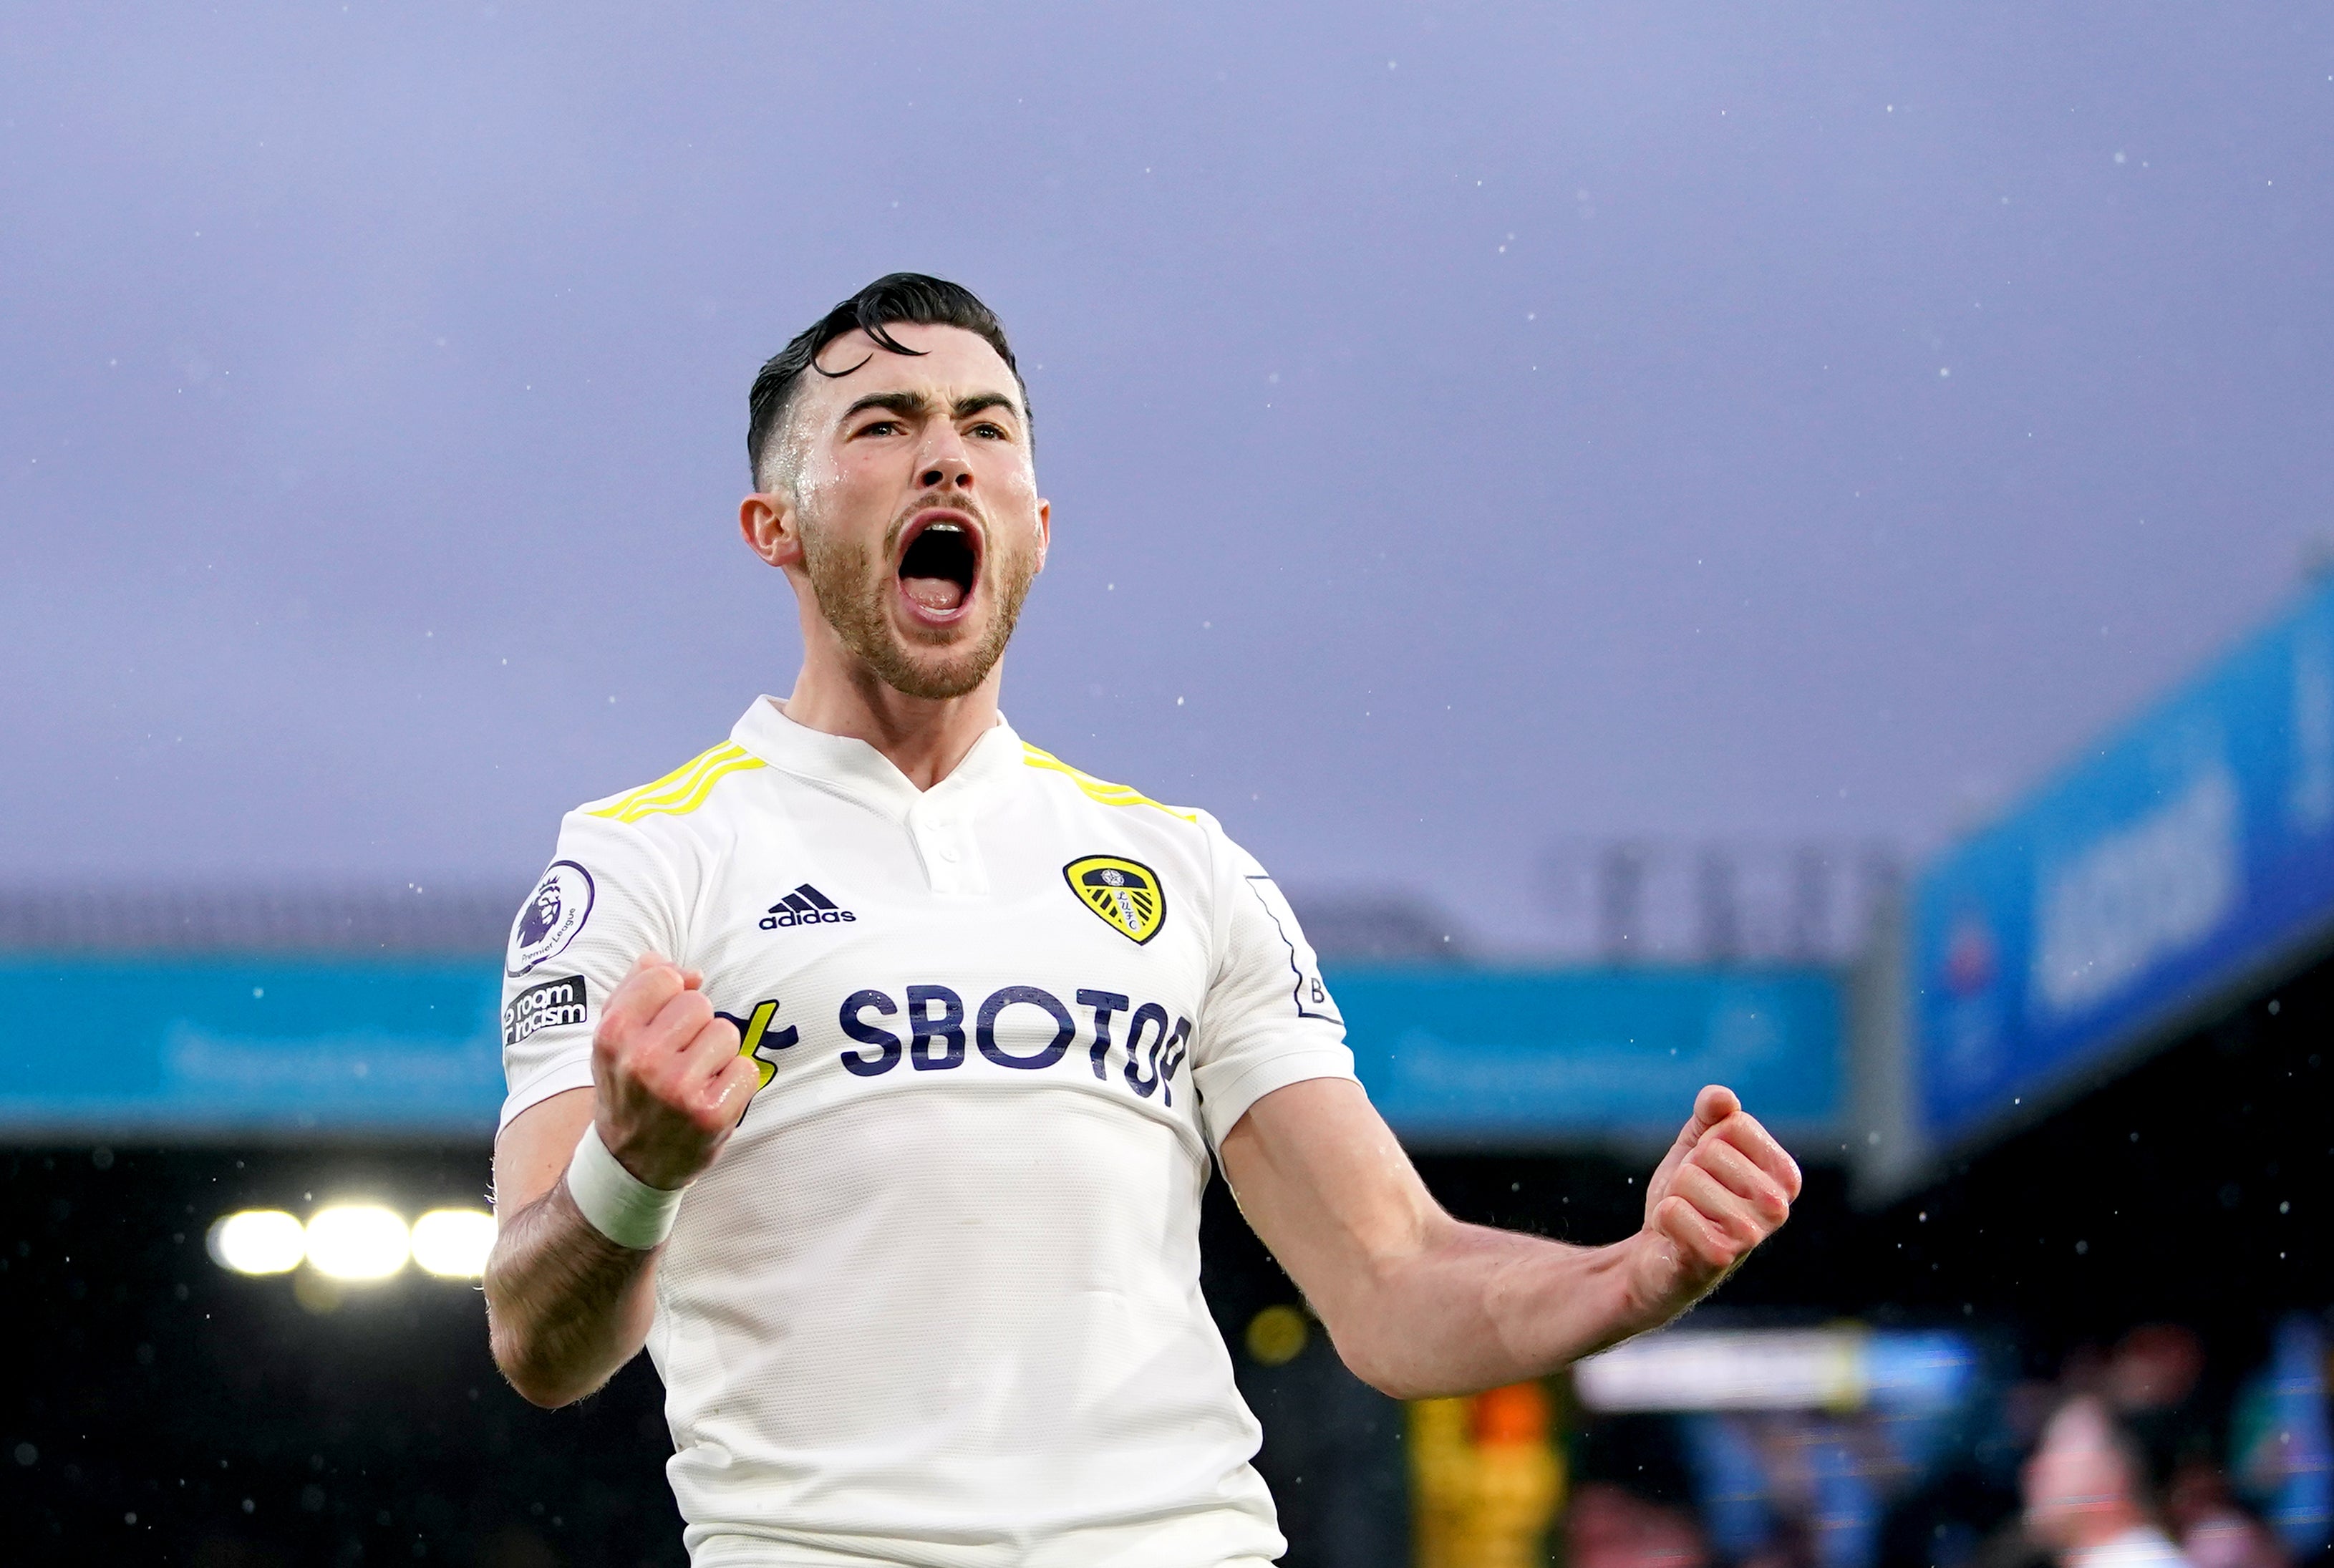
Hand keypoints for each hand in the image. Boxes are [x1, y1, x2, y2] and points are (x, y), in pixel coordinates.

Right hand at [589, 953, 757, 1190]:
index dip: (671, 997)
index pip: (664, 977)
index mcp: (613, 1034)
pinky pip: (746, 1068)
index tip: (661, 1024)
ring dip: (717, 1054)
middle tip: (676, 1060)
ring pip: (726, 1033)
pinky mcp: (711, 1113)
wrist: (629, 1164)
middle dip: (695, 1027)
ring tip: (692, 1080)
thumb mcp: (614, 1036)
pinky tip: (709, 1099)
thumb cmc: (627, 1087)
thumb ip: (639, 988)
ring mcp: (677, 1089)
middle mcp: (642, 1060)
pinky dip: (735, 1082)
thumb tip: (688, 971)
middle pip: (699, 1003)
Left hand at [1625, 1085, 1800, 1324]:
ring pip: (1688, 1179)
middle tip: (1694, 1200)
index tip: (1709, 1172)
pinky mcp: (1718, 1258)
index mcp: (1785, 1175)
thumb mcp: (1698, 1145)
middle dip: (1688, 1170)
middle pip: (1710, 1151)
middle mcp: (1779, 1206)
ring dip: (1674, 1196)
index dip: (1707, 1142)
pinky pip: (1673, 1211)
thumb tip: (1722, 1098)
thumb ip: (1711, 1114)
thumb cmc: (1689, 1197)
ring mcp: (1751, 1235)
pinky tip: (1674, 1236)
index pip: (1734, 1123)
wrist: (1660, 1254)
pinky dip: (1663, 1217)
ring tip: (1687, 1218)